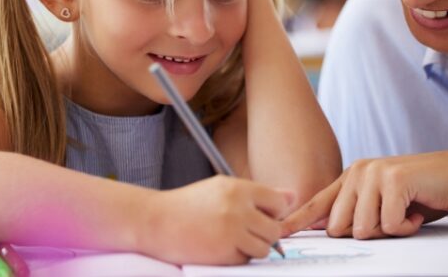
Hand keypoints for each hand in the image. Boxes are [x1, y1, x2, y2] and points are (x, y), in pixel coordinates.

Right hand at [138, 175, 293, 264]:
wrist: (155, 221)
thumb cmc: (189, 204)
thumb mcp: (222, 188)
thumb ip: (258, 193)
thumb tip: (292, 197)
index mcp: (239, 189)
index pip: (279, 203)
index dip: (274, 212)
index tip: (262, 215)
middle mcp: (238, 209)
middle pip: (275, 229)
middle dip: (265, 233)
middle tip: (247, 230)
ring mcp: (231, 232)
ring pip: (264, 248)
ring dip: (253, 247)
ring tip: (233, 239)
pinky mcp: (223, 254)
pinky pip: (246, 260)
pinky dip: (238, 257)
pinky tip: (221, 247)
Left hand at [281, 152, 447, 239]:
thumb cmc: (420, 194)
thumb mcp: (382, 202)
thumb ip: (356, 213)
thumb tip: (327, 231)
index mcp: (351, 177)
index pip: (317, 204)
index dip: (297, 221)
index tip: (279, 234)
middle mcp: (358, 172)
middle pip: (339, 227)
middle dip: (367, 233)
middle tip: (391, 218)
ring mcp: (374, 173)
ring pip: (363, 229)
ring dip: (389, 230)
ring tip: (405, 211)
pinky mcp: (393, 180)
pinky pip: (389, 225)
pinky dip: (406, 226)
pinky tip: (415, 209)